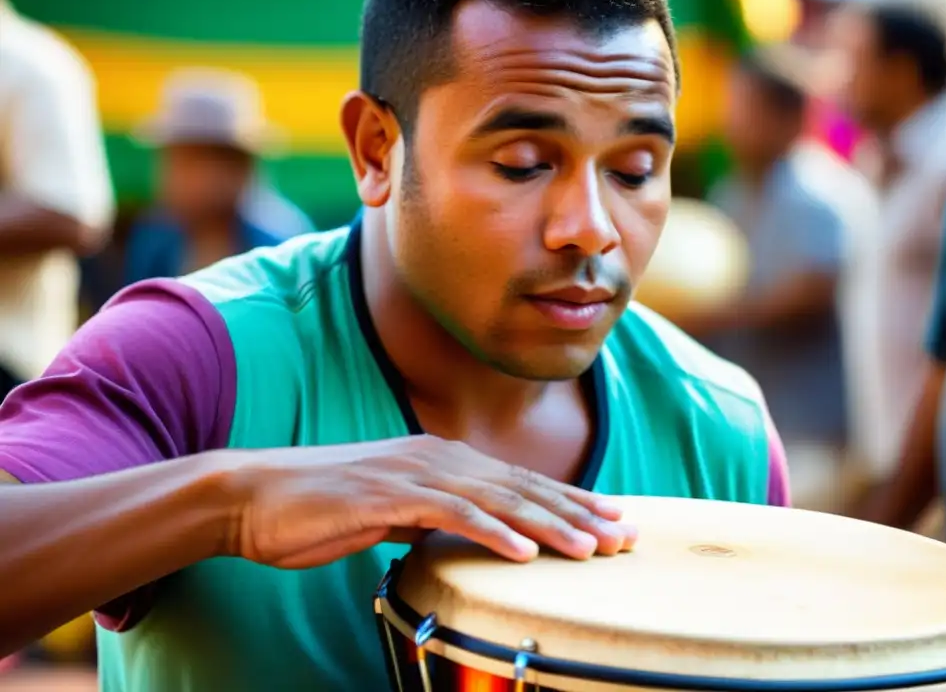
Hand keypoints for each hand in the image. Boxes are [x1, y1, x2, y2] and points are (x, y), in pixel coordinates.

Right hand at [226, 435, 636, 568]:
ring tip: (593, 548)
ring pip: (499, 499)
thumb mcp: (388, 512)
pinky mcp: (388, 495)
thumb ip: (429, 516)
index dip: (569, 501)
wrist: (254, 496)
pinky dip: (493, 532)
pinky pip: (451, 515)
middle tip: (625, 535)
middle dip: (578, 512)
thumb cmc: (319, 509)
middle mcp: (438, 458)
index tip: (611, 520)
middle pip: (523, 487)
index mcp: (441, 461)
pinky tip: (526, 553)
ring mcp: (414, 473)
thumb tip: (461, 533)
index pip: (519, 483)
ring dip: (550, 525)